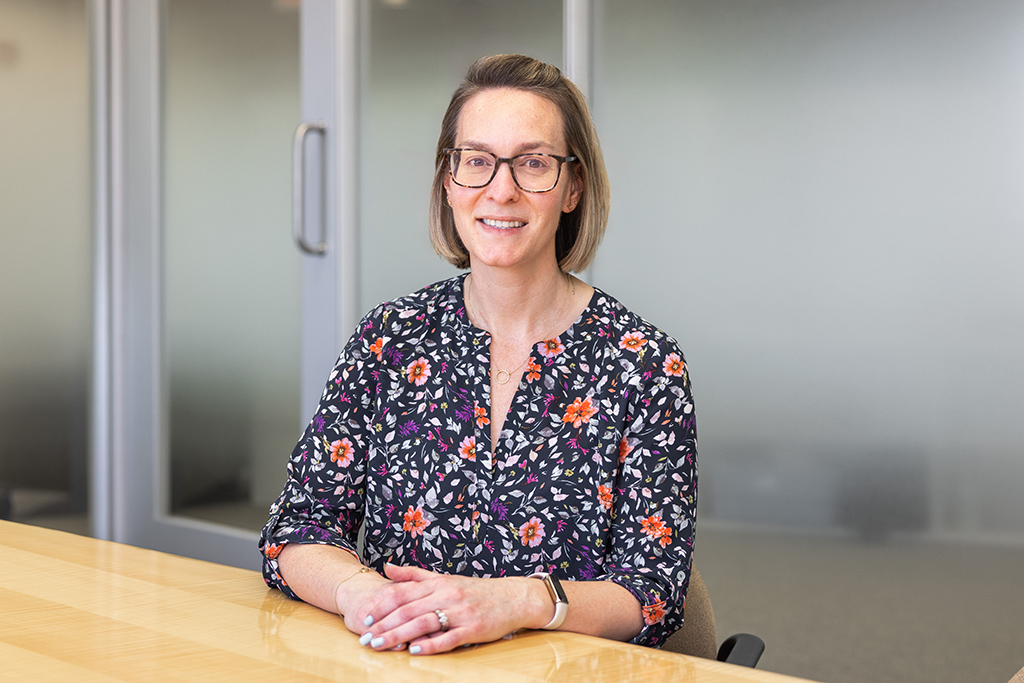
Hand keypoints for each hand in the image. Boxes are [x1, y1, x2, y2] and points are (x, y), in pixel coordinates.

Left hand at [353, 564, 549, 654]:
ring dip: (399, 636)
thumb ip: (414, 575)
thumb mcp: (445, 578)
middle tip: (365, 638)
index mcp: (438, 583)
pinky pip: (448, 638)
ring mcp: (460, 612)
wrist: (513, 597)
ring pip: (423, 623)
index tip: (364, 618)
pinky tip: (414, 651)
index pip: (402, 592)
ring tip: (381, 645)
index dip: (381, 605)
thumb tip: (387, 567)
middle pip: (408, 610)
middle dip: (383, 625)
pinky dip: (430, 645)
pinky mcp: (473, 629)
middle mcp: (447, 595)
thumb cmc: (476, 590)